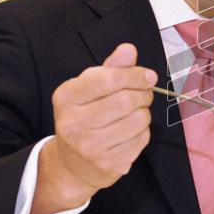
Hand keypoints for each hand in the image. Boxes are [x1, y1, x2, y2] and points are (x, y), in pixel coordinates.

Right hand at [31, 43, 156, 213]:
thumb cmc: (84, 116)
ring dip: (144, 113)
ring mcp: (90, 147)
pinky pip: (141, 139)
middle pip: (126, 100)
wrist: (72, 163)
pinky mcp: (108, 164)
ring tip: (135, 113)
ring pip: (138, 120)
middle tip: (144, 94)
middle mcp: (73, 123)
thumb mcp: (90, 88)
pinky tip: (130, 132)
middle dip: (143, 94)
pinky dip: (143, 132)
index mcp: (66, 97)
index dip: (135, 75)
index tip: (147, 76)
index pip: (108, 78)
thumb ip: (111, 68)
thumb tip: (128, 50)